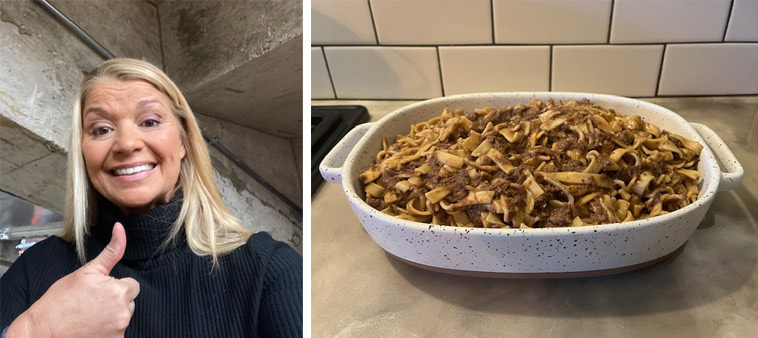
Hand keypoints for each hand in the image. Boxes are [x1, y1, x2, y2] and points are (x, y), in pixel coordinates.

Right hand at [7, 223, 139, 337]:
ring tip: (89, 315)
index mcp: (118, 290)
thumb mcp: (86, 272)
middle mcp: (123, 310)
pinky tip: (91, 327)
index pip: (132, 285)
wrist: (43, 331)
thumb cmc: (60, 301)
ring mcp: (119, 328)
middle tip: (92, 303)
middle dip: (116, 300)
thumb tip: (120, 228)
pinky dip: (108, 330)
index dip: (115, 286)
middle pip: (130, 301)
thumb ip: (111, 252)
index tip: (98, 291)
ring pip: (124, 316)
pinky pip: (118, 331)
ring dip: (112, 315)